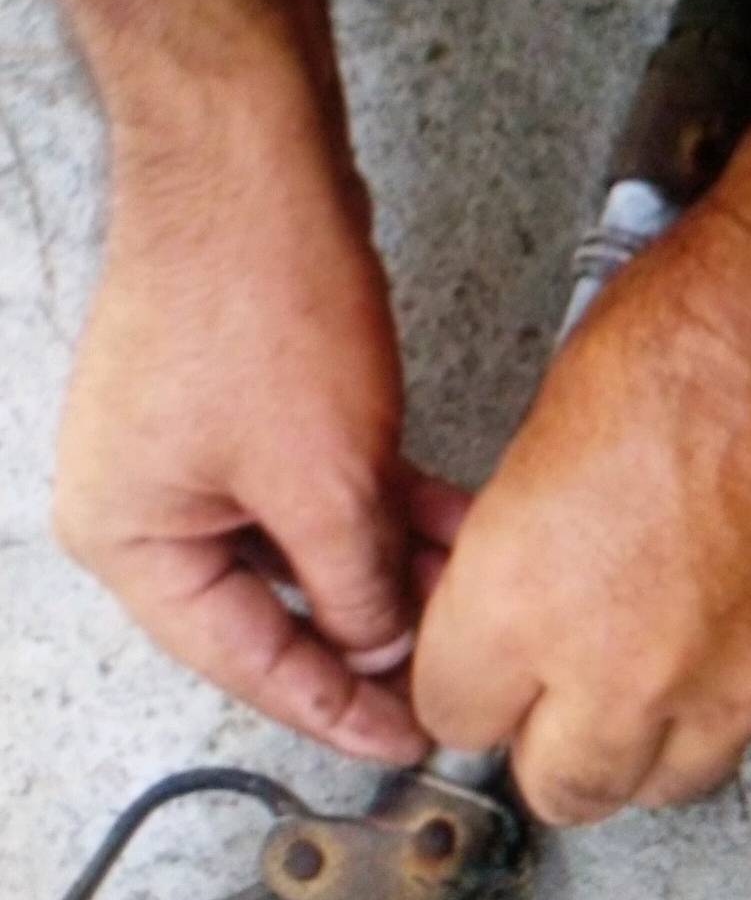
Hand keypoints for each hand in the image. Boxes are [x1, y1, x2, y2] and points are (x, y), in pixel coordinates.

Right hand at [54, 69, 462, 761]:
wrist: (251, 158)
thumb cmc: (254, 304)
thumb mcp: (323, 481)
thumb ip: (356, 587)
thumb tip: (385, 647)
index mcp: (132, 539)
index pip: (243, 660)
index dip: (335, 707)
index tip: (409, 741)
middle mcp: (147, 500)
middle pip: (271, 604)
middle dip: (371, 632)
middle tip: (451, 677)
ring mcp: (192, 446)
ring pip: (304, 540)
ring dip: (387, 565)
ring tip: (470, 600)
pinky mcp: (241, 398)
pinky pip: (313, 480)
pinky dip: (376, 504)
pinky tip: (452, 528)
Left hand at [415, 0, 750, 821]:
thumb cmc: (695, 332)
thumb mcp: (539, 438)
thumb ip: (512, 561)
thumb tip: (506, 607)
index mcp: (527, 598)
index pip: (451, 713)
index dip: (460, 681)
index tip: (474, 662)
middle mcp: (623, 665)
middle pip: (557, 786)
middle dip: (541, 743)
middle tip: (547, 693)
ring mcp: (729, 682)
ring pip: (659, 784)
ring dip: (635, 742)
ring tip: (634, 672)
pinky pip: (747, 732)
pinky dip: (721, 703)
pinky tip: (714, 634)